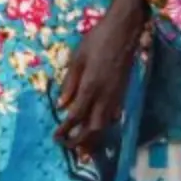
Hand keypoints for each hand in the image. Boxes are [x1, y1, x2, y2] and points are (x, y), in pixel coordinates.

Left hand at [54, 0, 149, 155]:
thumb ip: (69, 83)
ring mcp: (116, 96)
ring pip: (105, 125)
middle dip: (80, 141)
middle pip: (93, 127)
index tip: (56, 137)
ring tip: (85, 149)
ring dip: (94, 139)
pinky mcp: (123, 93)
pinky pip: (113, 116)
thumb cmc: (97, 40)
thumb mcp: (77, 59)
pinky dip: (106, 127)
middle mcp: (104, 96)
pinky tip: (100, 130)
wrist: (125, 31)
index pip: (76, 116)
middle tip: (69, 149)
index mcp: (90, 87)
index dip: (65, 129)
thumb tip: (62, 106)